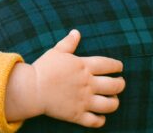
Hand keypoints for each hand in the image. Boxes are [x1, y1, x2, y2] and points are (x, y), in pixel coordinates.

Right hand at [4, 30, 124, 127]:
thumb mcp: (56, 52)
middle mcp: (87, 84)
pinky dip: (101, 120)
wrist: (32, 89)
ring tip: (112, 99)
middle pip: (115, 85)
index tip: (119, 67)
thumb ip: (69, 43)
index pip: (109, 65)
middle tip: (119, 83)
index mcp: (83, 66)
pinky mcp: (77, 115)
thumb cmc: (43, 68)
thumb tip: (76, 32)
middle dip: (120, 84)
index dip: (117, 66)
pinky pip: (96, 121)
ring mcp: (83, 100)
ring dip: (114, 102)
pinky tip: (100, 116)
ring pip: (110, 105)